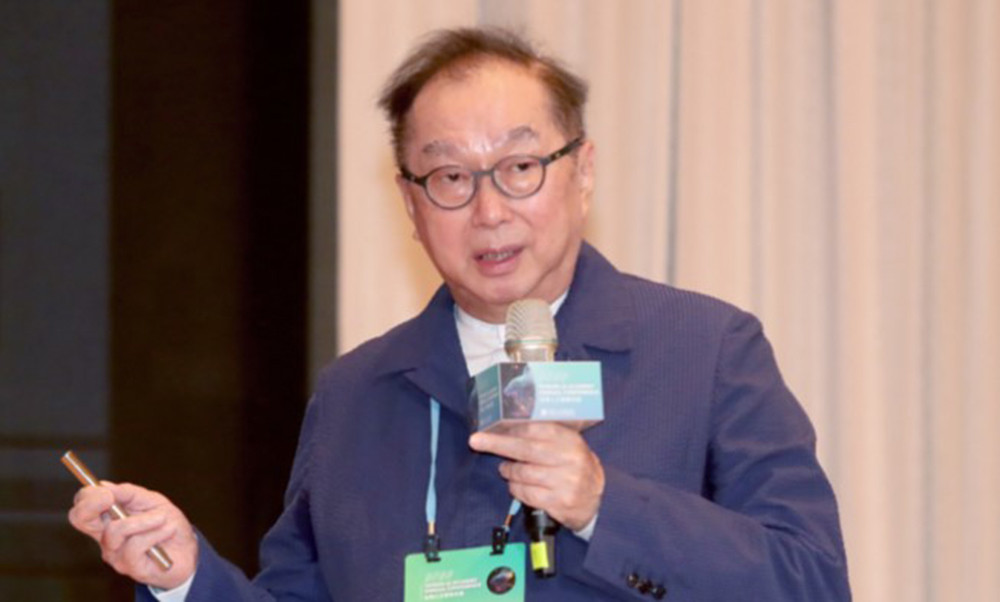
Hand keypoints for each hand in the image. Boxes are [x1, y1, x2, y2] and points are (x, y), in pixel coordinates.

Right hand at [68, 481, 197, 589]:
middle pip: (80, 519)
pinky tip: (168, 530)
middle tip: (110, 497)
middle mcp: (106, 538)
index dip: (86, 497)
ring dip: (145, 520)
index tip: (104, 490)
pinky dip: (157, 533)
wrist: (187, 549)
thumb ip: (128, 493)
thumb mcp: (152, 501)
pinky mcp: (130, 567)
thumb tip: (103, 485)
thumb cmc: (167, 524)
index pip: (82, 507)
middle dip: (92, 504)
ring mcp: (115, 554)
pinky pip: (136, 544)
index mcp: (108, 520)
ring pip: (115, 530)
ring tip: (163, 518)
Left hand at [469, 423, 603, 530]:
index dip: (511, 429)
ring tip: (506, 470)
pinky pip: (527, 494)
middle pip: (526, 449)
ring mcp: (565, 482)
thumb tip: (509, 429)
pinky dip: (516, 489)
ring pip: (523, 473)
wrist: (598, 501)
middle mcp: (569, 460)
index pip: (536, 429)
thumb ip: (545, 437)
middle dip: (498, 444)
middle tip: (477, 441)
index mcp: (571, 441)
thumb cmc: (577, 468)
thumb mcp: (569, 447)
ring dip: (509, 472)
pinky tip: (516, 486)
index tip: (491, 429)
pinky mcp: (559, 502)